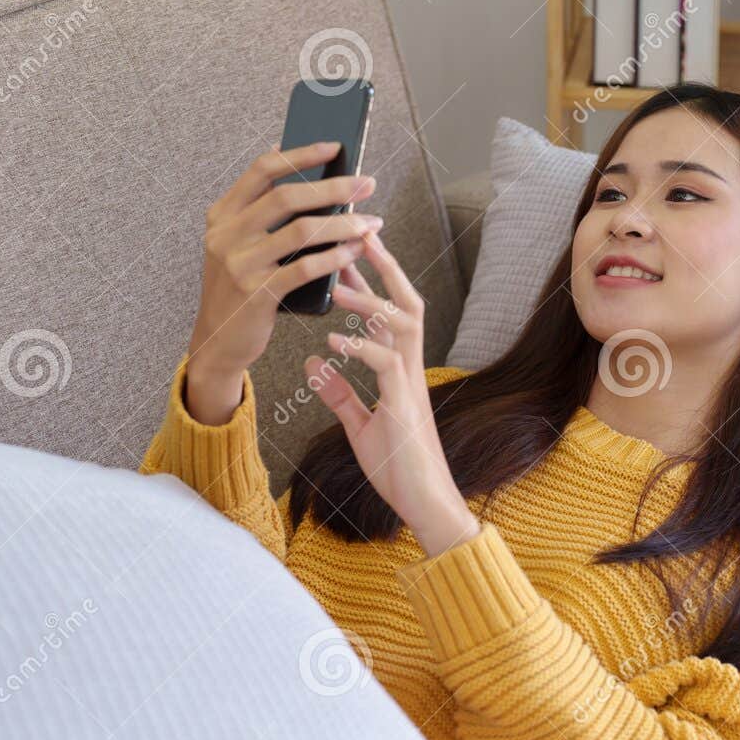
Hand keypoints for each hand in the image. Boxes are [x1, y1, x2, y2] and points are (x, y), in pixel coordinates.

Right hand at [183, 140, 383, 424]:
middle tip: (367, 184)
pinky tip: (356, 251)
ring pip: (303, 231)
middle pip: (288, 196)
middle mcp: (227, 234)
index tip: (335, 146)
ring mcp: (240, 263)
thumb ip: (263, 217)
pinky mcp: (257, 292)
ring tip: (371, 222)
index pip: (263, 170)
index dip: (301, 154)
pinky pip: (306, 268)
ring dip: (344, 224)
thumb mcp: (240, 247)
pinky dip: (336, 257)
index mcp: (222, 214)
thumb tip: (313, 181)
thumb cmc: (240, 290)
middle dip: (334, 187)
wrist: (218, 341)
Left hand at [309, 231, 480, 556]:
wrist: (424, 504)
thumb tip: (315, 364)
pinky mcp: (405, 407)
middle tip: (359, 235)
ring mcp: (411, 386)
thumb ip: (340, 393)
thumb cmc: (398, 468)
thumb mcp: (359, 425)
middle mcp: (411, 370)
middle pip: (406, 303)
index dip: (372, 281)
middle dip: (384, 268)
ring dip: (370, 303)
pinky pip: (386, 366)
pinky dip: (360, 348)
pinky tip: (334, 340)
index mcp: (400, 371)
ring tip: (338, 288)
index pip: (390, 314)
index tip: (351, 252)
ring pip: (402, 326)